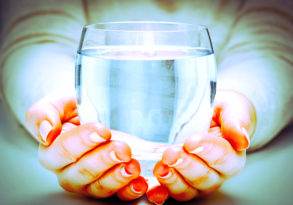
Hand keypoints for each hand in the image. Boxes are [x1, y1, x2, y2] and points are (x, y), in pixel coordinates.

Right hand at [26, 94, 147, 200]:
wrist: (88, 114)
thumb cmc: (71, 110)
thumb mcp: (56, 104)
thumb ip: (43, 114)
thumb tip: (46, 131)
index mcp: (52, 152)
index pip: (63, 152)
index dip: (82, 142)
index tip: (101, 131)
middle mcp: (68, 171)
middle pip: (83, 172)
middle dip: (105, 160)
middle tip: (121, 148)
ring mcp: (89, 182)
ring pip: (100, 187)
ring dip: (118, 177)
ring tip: (132, 165)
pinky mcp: (108, 186)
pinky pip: (118, 194)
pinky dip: (130, 190)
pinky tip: (139, 181)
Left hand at [147, 90, 256, 203]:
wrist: (207, 116)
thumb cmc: (220, 113)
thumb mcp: (231, 109)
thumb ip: (236, 121)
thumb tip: (242, 140)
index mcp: (231, 156)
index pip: (222, 157)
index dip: (206, 150)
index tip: (191, 141)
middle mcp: (215, 173)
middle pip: (203, 176)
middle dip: (185, 165)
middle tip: (171, 153)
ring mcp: (196, 181)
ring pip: (186, 188)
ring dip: (172, 179)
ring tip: (161, 166)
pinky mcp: (178, 182)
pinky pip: (169, 191)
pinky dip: (160, 191)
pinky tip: (151, 187)